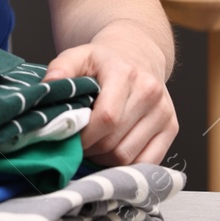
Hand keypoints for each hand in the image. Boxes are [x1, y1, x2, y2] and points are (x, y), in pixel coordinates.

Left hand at [42, 24, 176, 165]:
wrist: (138, 54)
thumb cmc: (103, 61)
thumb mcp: (78, 55)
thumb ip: (61, 69)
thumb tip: (47, 88)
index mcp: (125, 74)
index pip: (107, 118)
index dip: (84, 136)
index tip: (68, 138)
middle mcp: (150, 93)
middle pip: (115, 142)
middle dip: (90, 150)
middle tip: (78, 145)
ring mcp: (164, 112)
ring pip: (129, 156)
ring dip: (105, 161)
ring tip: (93, 147)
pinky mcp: (172, 127)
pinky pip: (148, 162)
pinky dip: (126, 166)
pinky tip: (111, 154)